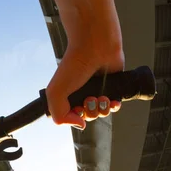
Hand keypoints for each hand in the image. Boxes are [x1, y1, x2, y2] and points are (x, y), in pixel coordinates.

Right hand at [46, 0, 124, 129]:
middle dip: (90, 112)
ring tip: (102, 97)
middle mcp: (82, 95)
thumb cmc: (74, 65)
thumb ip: (60, 116)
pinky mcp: (113, 87)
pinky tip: (112, 100)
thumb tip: (80, 125)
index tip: (77, 109)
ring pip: (102, 113)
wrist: (95, 45)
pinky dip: (114, 106)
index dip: (75, 118)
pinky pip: (115, 106)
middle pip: (88, 117)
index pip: (71, 118)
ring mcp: (98, 91)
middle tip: (90, 99)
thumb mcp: (56, 93)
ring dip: (102, 109)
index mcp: (68, 97)